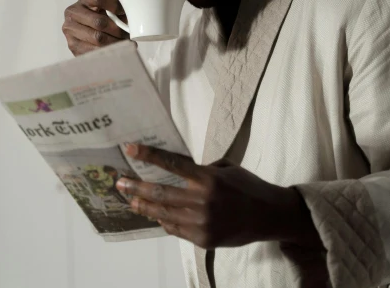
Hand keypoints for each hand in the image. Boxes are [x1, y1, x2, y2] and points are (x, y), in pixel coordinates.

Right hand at [62, 0, 127, 55]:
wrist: (88, 35)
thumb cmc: (103, 18)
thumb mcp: (109, 9)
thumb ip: (119, 8)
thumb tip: (134, 13)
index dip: (115, 6)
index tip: (126, 13)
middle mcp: (73, 12)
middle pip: (99, 21)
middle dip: (117, 29)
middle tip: (128, 34)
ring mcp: (70, 29)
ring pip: (97, 37)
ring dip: (115, 41)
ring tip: (126, 43)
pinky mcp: (73, 45)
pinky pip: (93, 50)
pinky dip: (108, 51)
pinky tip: (117, 50)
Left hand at [116, 144, 321, 249]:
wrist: (269, 216)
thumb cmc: (249, 187)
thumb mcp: (227, 169)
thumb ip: (202, 169)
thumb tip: (177, 168)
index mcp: (209, 179)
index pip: (172, 164)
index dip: (149, 156)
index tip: (130, 149)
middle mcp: (203, 201)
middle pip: (160, 192)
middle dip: (136, 186)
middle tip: (120, 181)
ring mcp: (201, 222)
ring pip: (163, 213)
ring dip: (144, 205)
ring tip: (131, 199)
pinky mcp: (202, 239)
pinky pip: (175, 229)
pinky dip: (163, 220)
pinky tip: (154, 214)